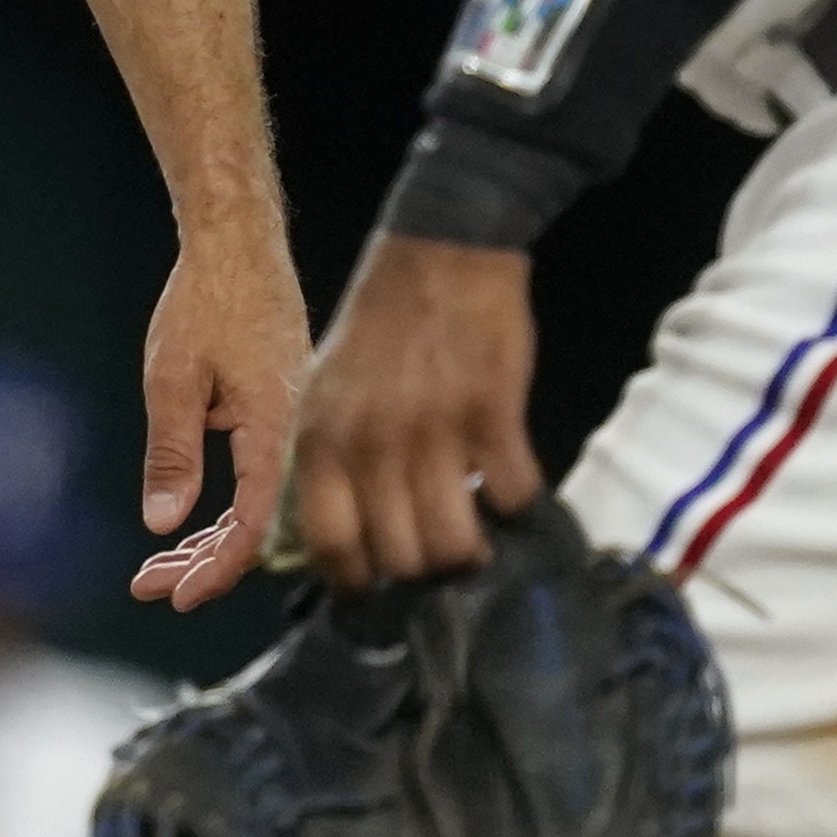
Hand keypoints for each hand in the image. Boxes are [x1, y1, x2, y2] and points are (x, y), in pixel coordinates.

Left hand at [125, 231, 311, 610]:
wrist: (240, 245)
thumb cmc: (206, 301)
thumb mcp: (172, 377)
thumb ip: (173, 452)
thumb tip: (164, 525)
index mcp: (276, 429)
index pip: (252, 525)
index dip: (217, 570)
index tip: (175, 597)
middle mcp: (295, 435)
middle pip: (255, 526)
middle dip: (202, 565)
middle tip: (148, 588)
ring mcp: (291, 426)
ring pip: (256, 505)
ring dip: (210, 540)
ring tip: (157, 567)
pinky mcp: (282, 417)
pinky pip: (259, 479)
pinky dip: (225, 507)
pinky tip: (194, 524)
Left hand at [287, 231, 544, 590]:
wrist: (439, 252)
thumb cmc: (378, 328)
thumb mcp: (323, 389)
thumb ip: (328, 459)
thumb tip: (337, 537)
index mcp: (320, 436)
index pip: (328, 544)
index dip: (356, 579)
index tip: (378, 584)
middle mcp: (370, 440)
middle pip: (398, 557)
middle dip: (422, 569)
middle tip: (436, 550)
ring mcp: (432, 428)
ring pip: (454, 543)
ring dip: (471, 549)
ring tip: (477, 532)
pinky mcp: (491, 411)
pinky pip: (512, 494)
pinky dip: (516, 500)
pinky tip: (508, 481)